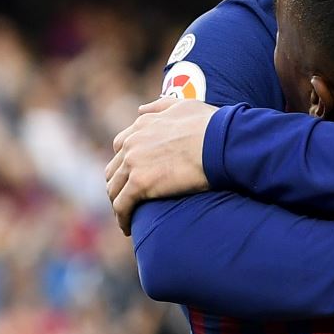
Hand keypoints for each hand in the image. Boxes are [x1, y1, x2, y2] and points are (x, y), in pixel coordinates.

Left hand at [106, 97, 216, 233]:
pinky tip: (128, 228)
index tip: (133, 176)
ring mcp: (133, 163)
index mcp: (142, 125)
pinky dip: (123, 218)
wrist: (220, 141)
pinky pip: (122, 206)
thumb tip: (142, 110)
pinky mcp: (140, 184)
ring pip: (114, 189)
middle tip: (129, 200)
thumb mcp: (183, 105)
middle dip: (119, 185)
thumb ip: (160, 106)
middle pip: (113, 169)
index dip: (125, 163)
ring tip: (128, 217)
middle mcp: (132, 142)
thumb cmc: (211, 125)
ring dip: (119, 203)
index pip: (122, 146)